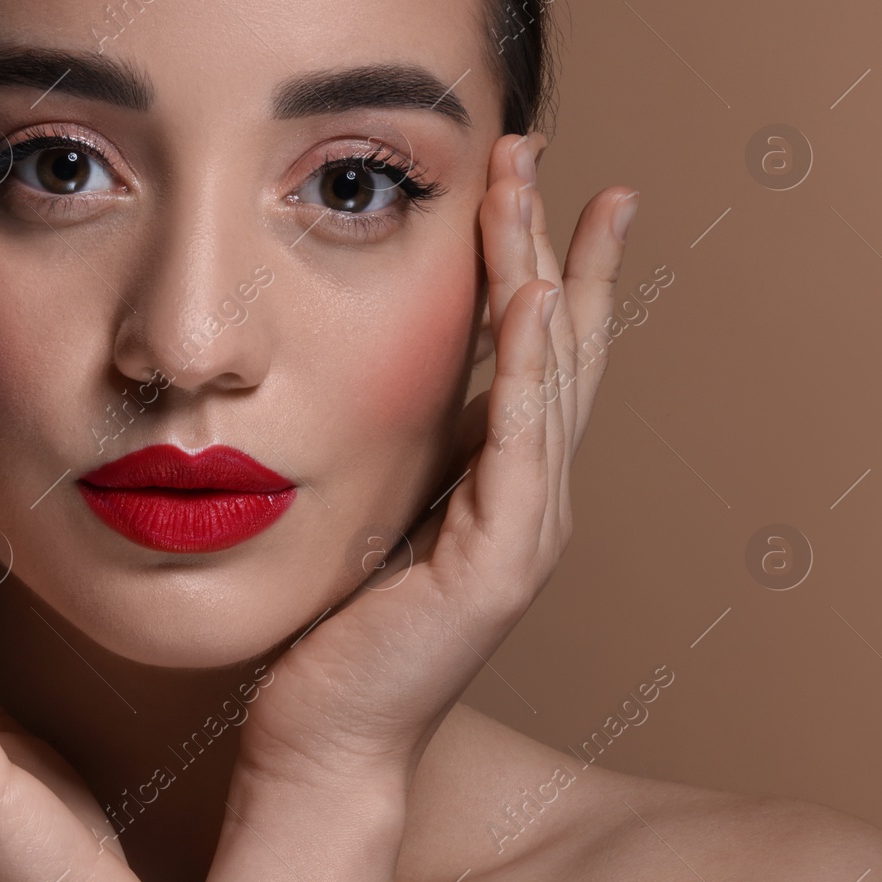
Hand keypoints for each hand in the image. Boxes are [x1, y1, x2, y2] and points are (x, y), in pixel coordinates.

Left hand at [208, 134, 637, 881]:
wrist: (323, 732)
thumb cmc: (338, 628)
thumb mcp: (374, 503)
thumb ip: (400, 444)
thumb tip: (373, 368)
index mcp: (501, 480)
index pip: (536, 350)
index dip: (546, 262)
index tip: (543, 183)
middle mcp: (531, 495)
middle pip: (558, 342)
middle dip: (550, 238)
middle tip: (538, 148)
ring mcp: (528, 528)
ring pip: (551, 373)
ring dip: (544, 272)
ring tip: (540, 189)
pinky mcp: (500, 561)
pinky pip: (520, 441)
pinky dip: (529, 366)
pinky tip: (531, 297)